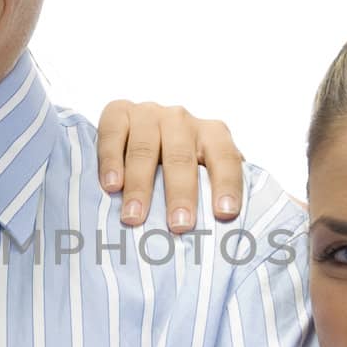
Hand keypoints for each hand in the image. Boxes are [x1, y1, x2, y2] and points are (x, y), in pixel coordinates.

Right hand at [96, 101, 243, 232]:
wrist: (138, 132)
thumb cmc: (177, 165)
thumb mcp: (204, 173)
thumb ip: (217, 192)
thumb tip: (234, 234)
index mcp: (211, 133)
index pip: (225, 157)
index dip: (227, 184)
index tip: (225, 214)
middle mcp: (180, 120)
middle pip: (181, 157)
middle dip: (181, 192)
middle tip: (179, 225)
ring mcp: (148, 114)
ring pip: (145, 149)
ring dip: (139, 185)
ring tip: (134, 217)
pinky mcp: (118, 112)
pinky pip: (113, 134)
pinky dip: (111, 161)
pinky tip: (111, 185)